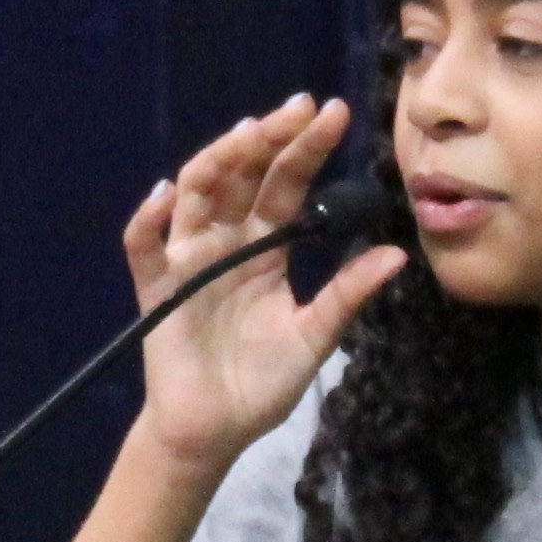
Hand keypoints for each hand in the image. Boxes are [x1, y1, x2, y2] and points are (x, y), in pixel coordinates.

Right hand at [127, 94, 408, 473]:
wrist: (216, 431)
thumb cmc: (262, 383)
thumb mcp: (315, 336)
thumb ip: (347, 294)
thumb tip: (397, 255)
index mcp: (267, 247)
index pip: (286, 184)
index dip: (307, 148)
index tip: (335, 114)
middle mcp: (227, 241)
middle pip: (242, 176)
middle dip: (268, 139)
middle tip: (297, 109)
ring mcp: (188, 260)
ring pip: (196, 195)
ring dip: (217, 161)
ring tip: (246, 137)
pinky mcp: (156, 288)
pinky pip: (144, 246)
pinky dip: (149, 218)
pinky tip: (168, 196)